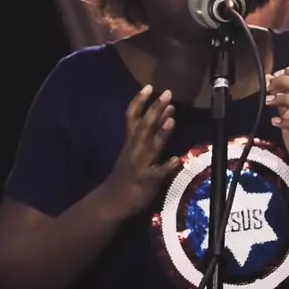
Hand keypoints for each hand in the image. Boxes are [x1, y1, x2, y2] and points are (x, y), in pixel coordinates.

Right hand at [101, 85, 181, 218]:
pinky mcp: (146, 181)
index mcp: (130, 142)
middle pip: (144, 126)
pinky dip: (166, 166)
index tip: (149, 86)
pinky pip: (157, 173)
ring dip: (161, 133)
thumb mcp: (132, 151)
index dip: (139, 101)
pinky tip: (176, 160)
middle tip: (167, 94)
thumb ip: (148, 134)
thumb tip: (166, 114)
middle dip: (155, 110)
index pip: (132, 117)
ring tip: (172, 120)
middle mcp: (134, 149)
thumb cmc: (125, 174)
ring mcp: (140, 164)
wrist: (112, 201)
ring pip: (151, 146)